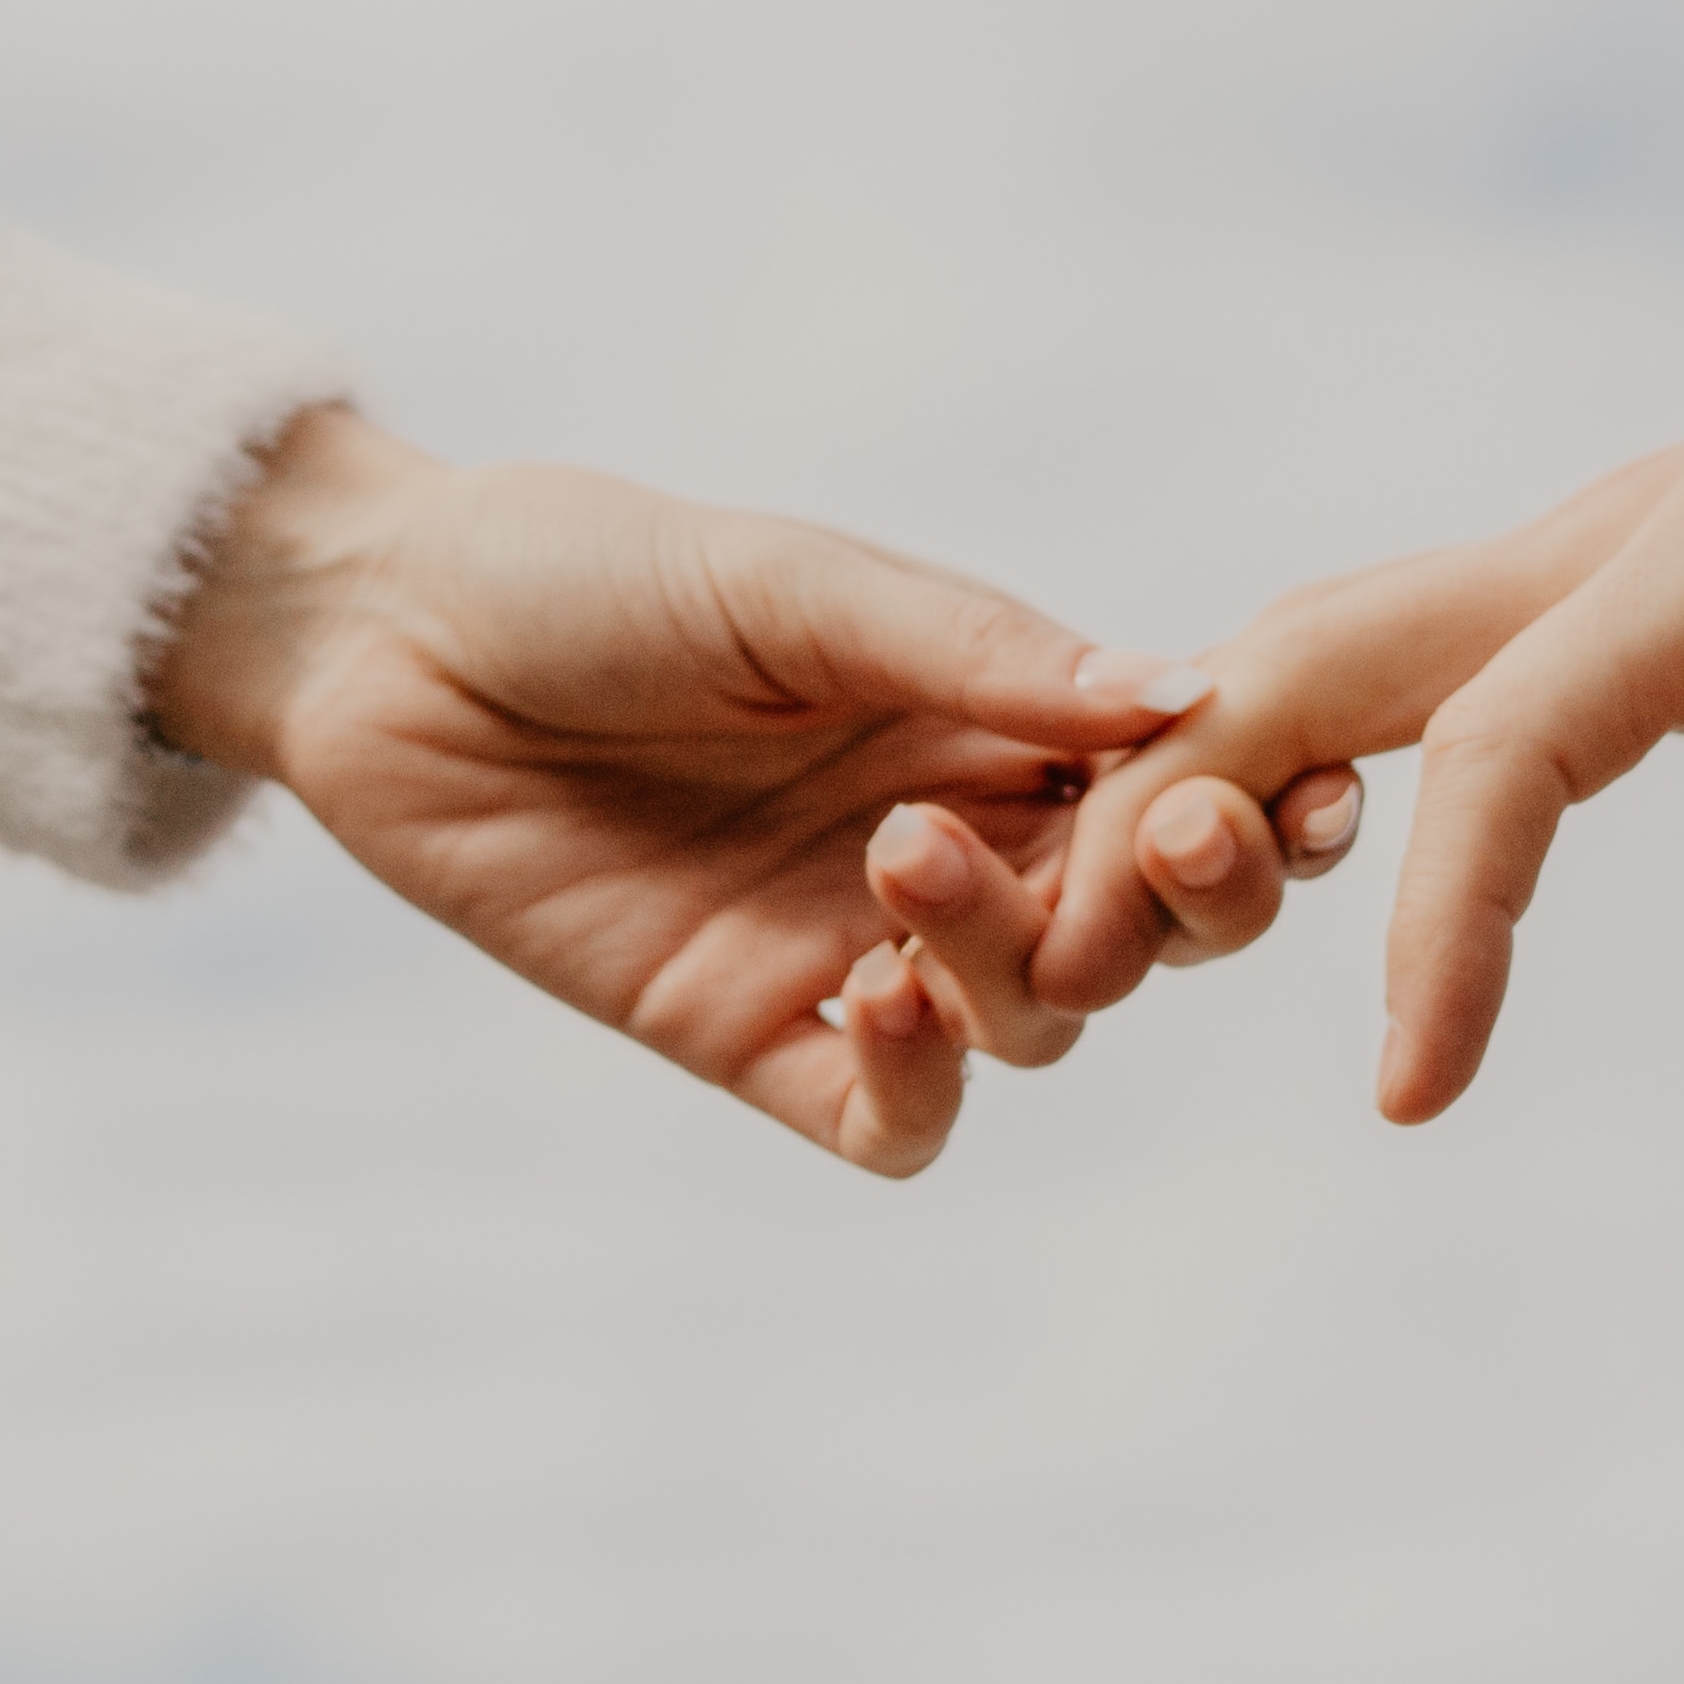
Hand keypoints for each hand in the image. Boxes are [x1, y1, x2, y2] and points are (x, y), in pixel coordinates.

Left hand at [143, 407, 1343, 1175]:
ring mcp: (854, 948)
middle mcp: (953, 845)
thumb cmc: (589, 569)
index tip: (1300, 795)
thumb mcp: (792, 582)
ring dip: (1016, 964)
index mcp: (992, 722)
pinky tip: (876, 1000)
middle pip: (1143, 929)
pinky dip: (916, 1084)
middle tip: (1171, 843)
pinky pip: (884, 1115)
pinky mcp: (743, 1036)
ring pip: (1031, 1025)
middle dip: (1185, 904)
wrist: (383, 637)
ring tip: (907, 863)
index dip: (1261, 809)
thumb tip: (1185, 697)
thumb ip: (978, 651)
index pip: (1180, 793)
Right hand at [1036, 254, 1683, 1120]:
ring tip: (1096, 936)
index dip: (1441, 926)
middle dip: (1181, 794)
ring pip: (1353, 641)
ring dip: (1215, 765)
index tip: (1410, 1098)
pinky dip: (1314, 750)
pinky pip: (1430, 664)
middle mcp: (1634, 524)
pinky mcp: (1643, 584)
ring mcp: (1624, 542)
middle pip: (1335, 648)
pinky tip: (1263, 863)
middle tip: (1050, 970)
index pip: (1512, 743)